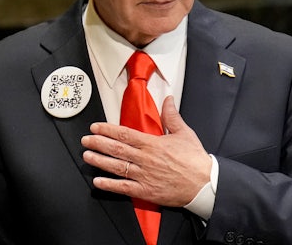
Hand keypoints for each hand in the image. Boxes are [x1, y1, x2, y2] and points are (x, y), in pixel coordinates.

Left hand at [81, 96, 211, 206]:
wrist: (206, 184)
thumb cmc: (195, 160)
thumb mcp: (184, 133)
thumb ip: (171, 116)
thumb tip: (168, 99)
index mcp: (153, 144)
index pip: (124, 134)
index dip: (107, 130)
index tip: (95, 127)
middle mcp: (145, 159)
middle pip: (116, 149)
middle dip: (98, 144)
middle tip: (85, 140)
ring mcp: (144, 175)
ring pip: (117, 167)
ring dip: (100, 161)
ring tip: (87, 156)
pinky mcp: (147, 191)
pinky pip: (124, 187)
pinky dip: (110, 185)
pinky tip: (98, 182)